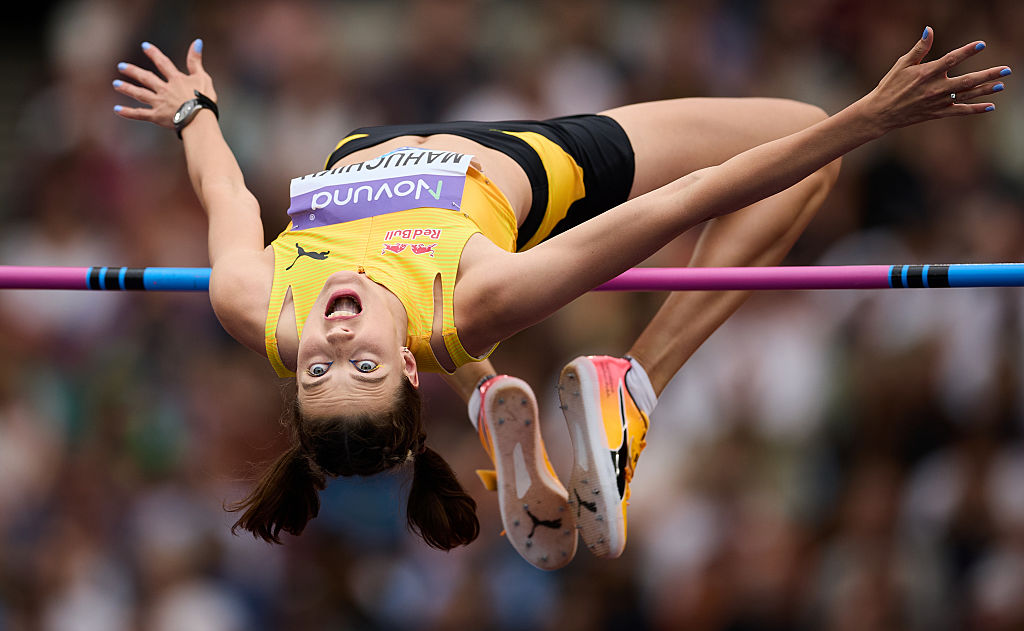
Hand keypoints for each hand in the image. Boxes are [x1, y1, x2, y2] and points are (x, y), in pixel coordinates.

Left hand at [113, 40, 216, 128]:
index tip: (144, 46)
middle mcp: (164, 89)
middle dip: (133, 71)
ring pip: (140, 94)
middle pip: (146, 78)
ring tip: (116, 84)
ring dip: (127, 88)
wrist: (199, 119)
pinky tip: (117, 109)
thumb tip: (197, 42)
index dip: (154, 53)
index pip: (163, 63)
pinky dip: (128, 112)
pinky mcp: (157, 116)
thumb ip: (196, 61)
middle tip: (121, 66)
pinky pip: (140, 114)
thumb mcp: (203, 77)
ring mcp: (159, 103)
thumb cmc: (205, 99)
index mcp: (176, 80)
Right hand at [865, 27, 1009, 131]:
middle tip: (1006, 70)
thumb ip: (919, 48)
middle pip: (967, 80)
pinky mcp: (936, 113)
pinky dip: (975, 109)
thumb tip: (930, 30)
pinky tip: (989, 106)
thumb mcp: (902, 64)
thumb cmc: (890, 85)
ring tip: (1001, 85)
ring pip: (966, 96)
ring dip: (985, 90)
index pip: (951, 59)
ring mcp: (937, 102)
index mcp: (926, 73)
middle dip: (988, 75)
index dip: (967, 51)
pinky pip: (959, 112)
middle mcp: (934, 88)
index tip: (981, 45)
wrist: (881, 112)